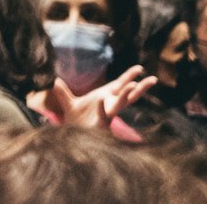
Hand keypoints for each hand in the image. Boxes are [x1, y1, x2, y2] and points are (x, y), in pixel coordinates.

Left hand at [41, 64, 155, 128]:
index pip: (119, 85)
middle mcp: (109, 106)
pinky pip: (101, 114)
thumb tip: (54, 80)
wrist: (71, 137)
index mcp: (104, 97)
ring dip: (126, 94)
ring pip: (120, 104)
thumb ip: (63, 92)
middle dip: (140, 87)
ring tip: (134, 85)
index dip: (129, 76)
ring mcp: (106, 115)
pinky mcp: (100, 124)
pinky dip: (100, 107)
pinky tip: (100, 99)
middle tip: (153, 79)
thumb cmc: (76, 121)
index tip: (140, 68)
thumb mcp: (68, 103)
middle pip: (128, 95)